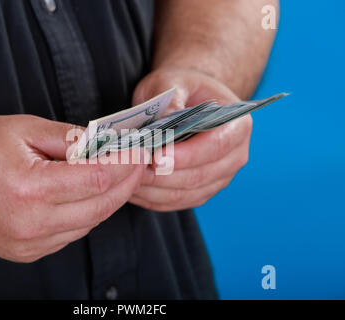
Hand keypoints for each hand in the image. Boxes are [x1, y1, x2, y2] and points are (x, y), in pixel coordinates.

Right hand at [0, 115, 144, 261]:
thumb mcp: (21, 130)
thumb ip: (68, 138)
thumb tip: (103, 143)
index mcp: (31, 188)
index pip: (98, 179)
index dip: (125, 164)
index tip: (139, 152)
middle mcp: (33, 223)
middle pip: (102, 206)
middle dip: (127, 183)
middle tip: (138, 164)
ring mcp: (30, 243)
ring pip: (90, 224)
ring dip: (108, 199)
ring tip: (117, 176)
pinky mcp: (27, 252)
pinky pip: (71, 235)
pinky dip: (87, 215)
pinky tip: (87, 196)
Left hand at [129, 67, 252, 210]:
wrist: (186, 99)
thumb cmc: (181, 88)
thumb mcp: (173, 82)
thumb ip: (171, 99)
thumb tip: (166, 119)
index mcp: (236, 125)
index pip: (214, 147)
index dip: (185, 156)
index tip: (156, 158)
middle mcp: (234, 155)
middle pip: (200, 176)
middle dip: (163, 175)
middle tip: (132, 168)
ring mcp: (219, 177)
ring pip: (186, 194)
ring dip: (154, 190)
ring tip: (126, 178)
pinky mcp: (201, 190)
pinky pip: (177, 202)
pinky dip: (153, 198)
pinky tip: (131, 188)